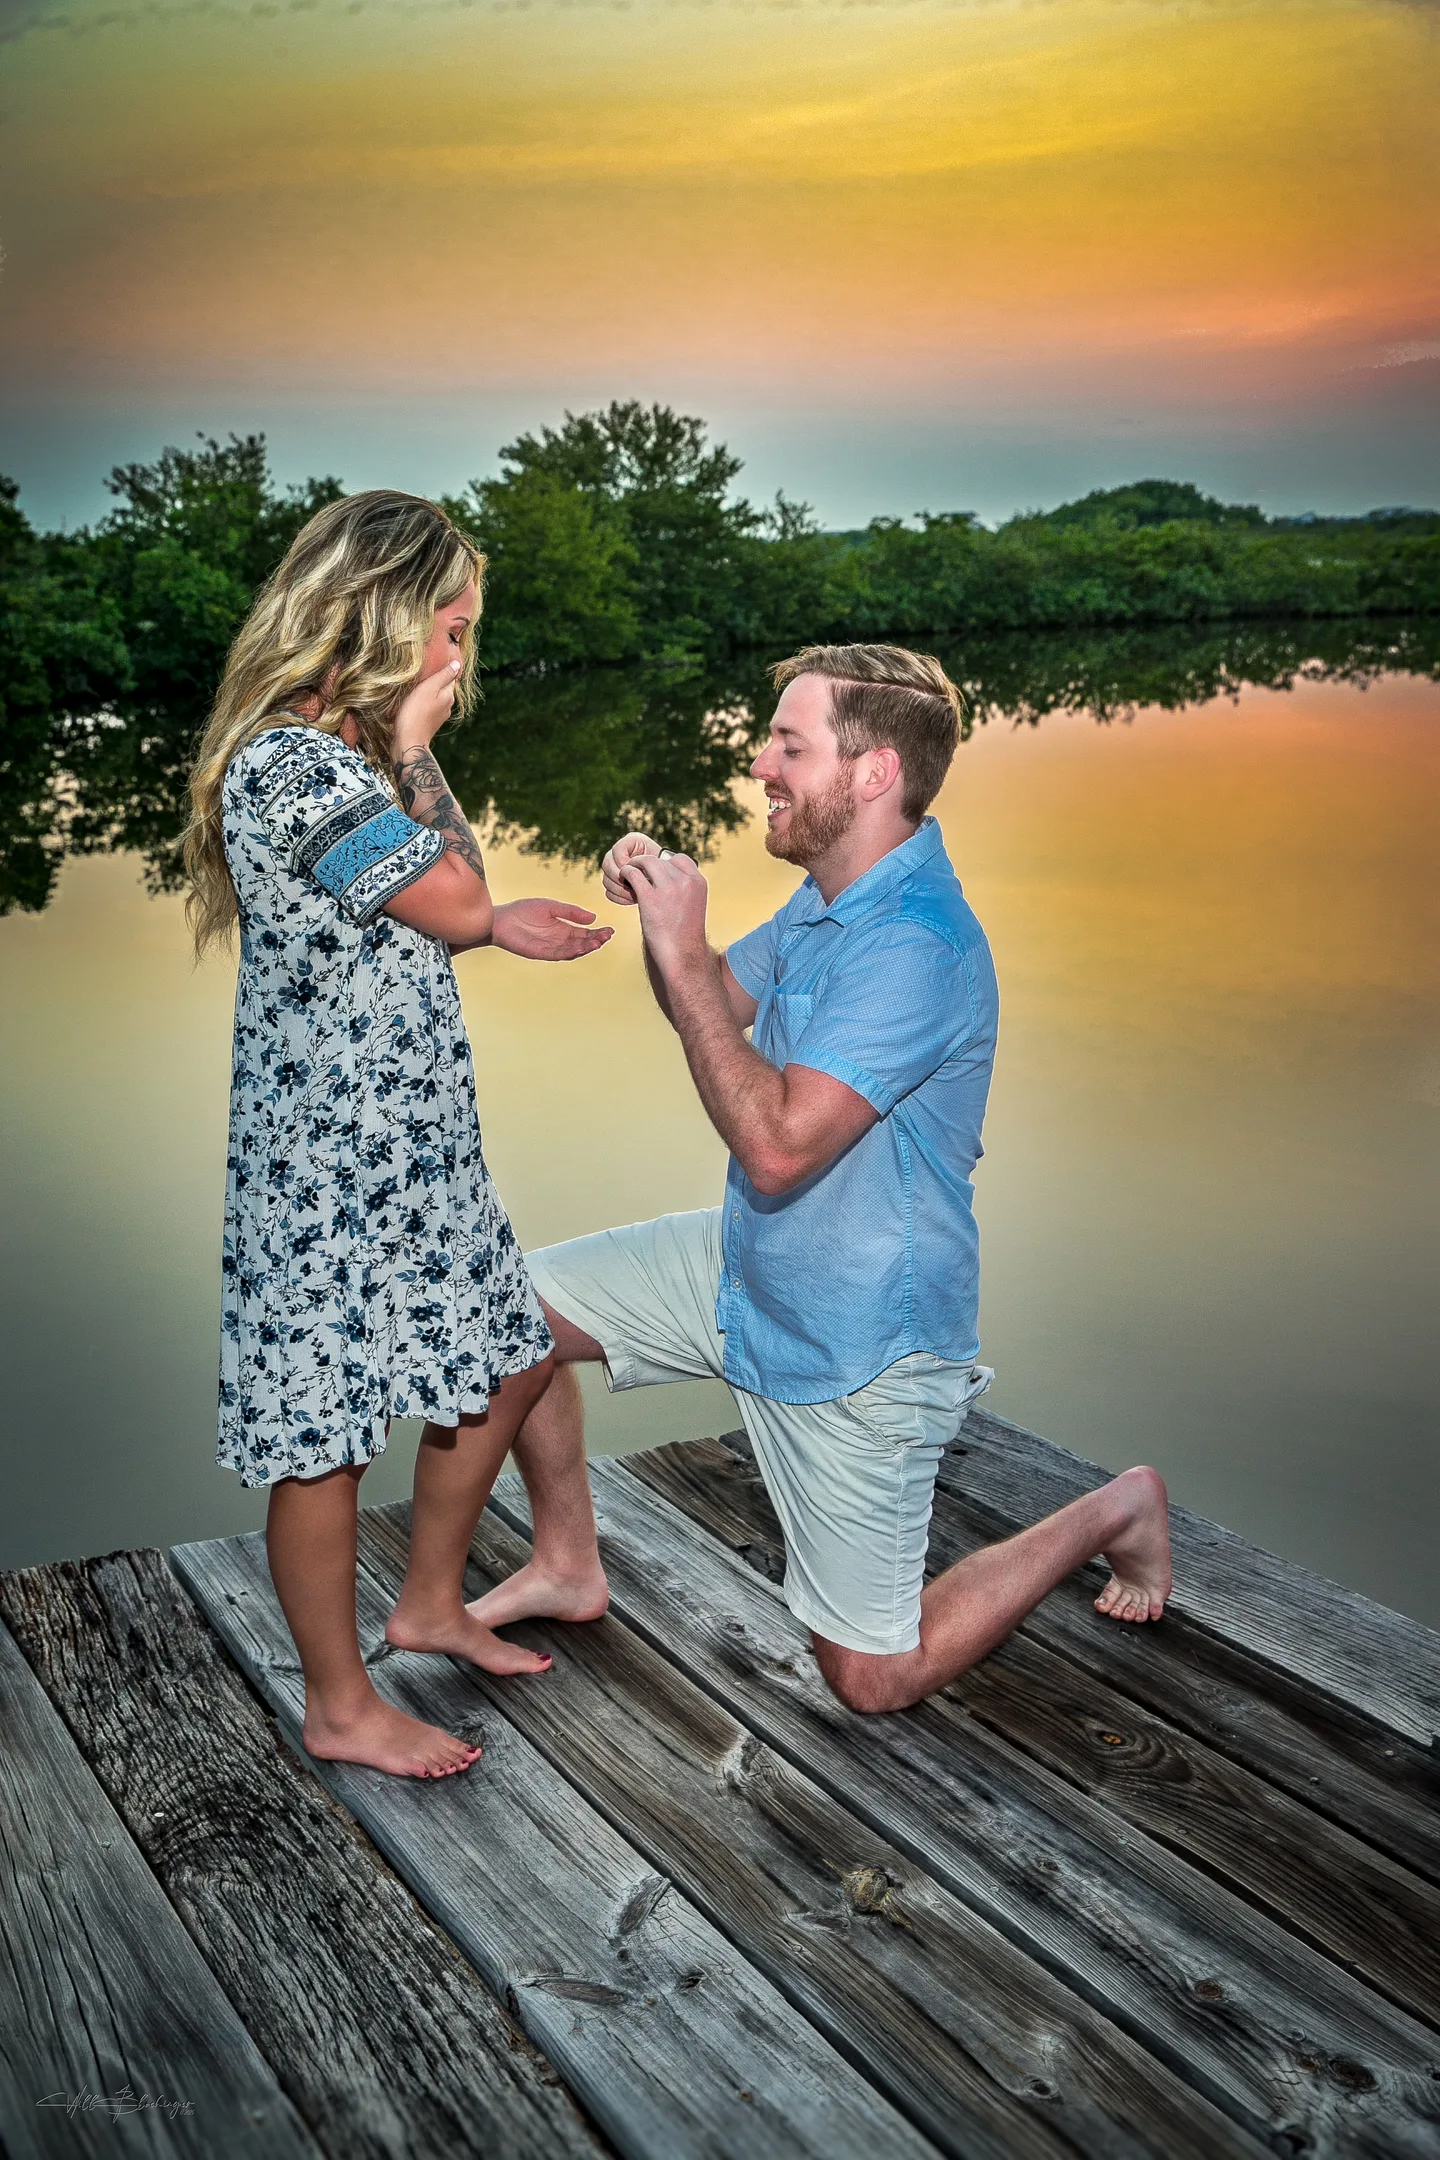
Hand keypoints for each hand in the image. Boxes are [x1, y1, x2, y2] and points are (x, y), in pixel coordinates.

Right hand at [392, 658, 461, 749]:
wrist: (408, 742)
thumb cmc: (415, 713)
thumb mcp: (428, 688)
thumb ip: (443, 676)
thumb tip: (457, 664)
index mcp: (448, 696)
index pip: (450, 677)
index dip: (443, 668)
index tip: (434, 661)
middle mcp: (447, 706)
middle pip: (443, 687)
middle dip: (435, 680)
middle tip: (423, 672)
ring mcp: (438, 716)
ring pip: (435, 698)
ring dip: (428, 692)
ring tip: (417, 685)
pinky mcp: (428, 723)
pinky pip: (428, 707)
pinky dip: (423, 702)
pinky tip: (414, 701)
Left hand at [492, 898, 613, 961]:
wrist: (501, 918)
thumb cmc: (523, 911)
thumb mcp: (551, 907)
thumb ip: (571, 912)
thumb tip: (593, 917)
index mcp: (563, 929)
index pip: (585, 933)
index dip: (597, 932)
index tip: (610, 930)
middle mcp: (559, 940)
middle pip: (582, 943)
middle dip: (595, 940)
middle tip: (607, 936)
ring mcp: (550, 948)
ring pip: (573, 951)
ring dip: (586, 948)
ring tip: (597, 942)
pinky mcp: (540, 953)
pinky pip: (558, 954)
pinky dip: (570, 952)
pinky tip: (580, 948)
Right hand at [601, 831, 662, 906]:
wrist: (667, 881)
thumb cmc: (668, 868)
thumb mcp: (661, 862)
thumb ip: (648, 861)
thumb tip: (628, 869)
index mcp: (631, 841)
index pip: (617, 850)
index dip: (625, 864)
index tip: (638, 873)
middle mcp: (618, 853)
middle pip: (607, 865)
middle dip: (620, 879)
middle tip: (634, 887)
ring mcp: (613, 869)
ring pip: (606, 880)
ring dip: (621, 890)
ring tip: (636, 895)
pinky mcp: (613, 884)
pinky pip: (608, 893)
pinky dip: (620, 898)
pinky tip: (633, 900)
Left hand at [618, 850, 708, 970]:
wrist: (682, 956)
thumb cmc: (684, 935)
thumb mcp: (691, 905)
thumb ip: (682, 888)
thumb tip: (663, 874)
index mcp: (698, 882)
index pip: (679, 859)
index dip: (665, 864)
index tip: (656, 874)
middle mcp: (685, 881)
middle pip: (660, 860)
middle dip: (647, 865)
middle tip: (638, 874)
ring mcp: (668, 888)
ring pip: (646, 862)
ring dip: (635, 865)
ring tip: (628, 874)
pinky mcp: (649, 897)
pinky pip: (633, 874)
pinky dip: (626, 874)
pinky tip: (624, 881)